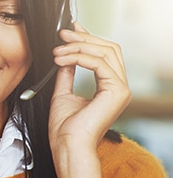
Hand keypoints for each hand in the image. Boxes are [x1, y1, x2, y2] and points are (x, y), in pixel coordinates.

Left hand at [48, 22, 130, 154]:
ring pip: (104, 53)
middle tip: (62, 33)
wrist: (67, 147)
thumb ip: (67, 75)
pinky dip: (78, 57)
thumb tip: (64, 58)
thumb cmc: (64, 129)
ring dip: (78, 47)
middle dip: (83, 38)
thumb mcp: (63, 94)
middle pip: (108, 49)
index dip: (88, 38)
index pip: (104, 54)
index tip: (70, 30)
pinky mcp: (117, 91)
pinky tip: (61, 59)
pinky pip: (99, 63)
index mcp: (110, 88)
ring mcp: (121, 89)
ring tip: (56, 50)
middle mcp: (119, 87)